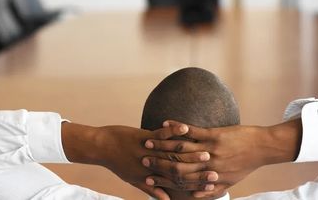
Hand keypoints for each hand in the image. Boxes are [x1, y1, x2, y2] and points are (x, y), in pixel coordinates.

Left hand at [97, 124, 214, 199]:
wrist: (100, 147)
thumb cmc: (117, 163)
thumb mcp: (134, 179)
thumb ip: (152, 189)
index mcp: (151, 177)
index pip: (177, 182)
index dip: (195, 184)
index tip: (211, 184)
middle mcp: (151, 166)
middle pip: (179, 169)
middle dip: (198, 169)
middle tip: (216, 168)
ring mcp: (148, 152)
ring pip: (172, 153)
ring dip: (191, 152)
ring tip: (209, 150)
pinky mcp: (143, 138)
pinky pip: (160, 135)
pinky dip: (173, 131)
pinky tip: (185, 128)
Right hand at [142, 119, 301, 197]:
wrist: (263, 148)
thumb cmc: (246, 165)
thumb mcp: (230, 182)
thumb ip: (211, 191)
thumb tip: (193, 197)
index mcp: (210, 177)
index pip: (181, 181)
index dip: (164, 180)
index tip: (149, 178)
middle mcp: (208, 165)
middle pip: (177, 165)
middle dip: (158, 162)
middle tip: (143, 159)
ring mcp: (210, 149)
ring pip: (180, 148)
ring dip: (162, 145)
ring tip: (148, 142)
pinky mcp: (214, 134)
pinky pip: (191, 131)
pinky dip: (176, 127)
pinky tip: (165, 123)